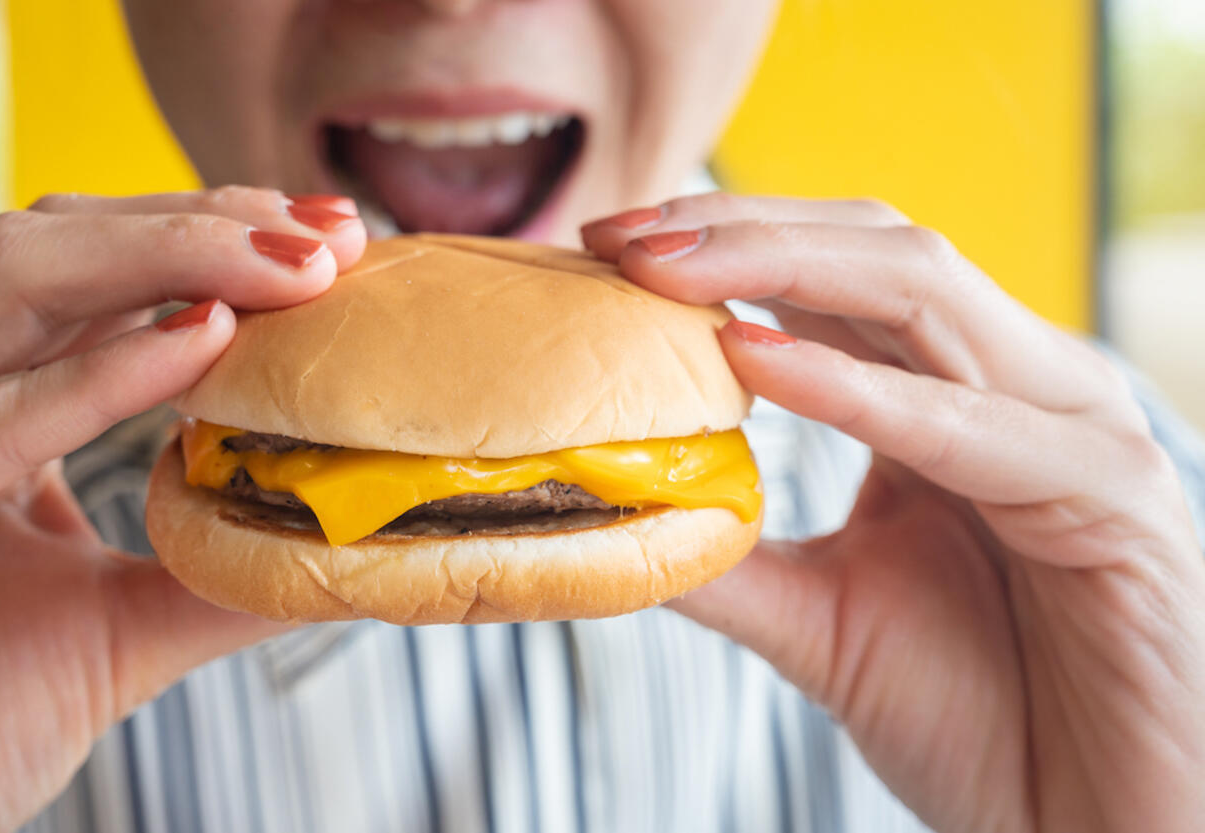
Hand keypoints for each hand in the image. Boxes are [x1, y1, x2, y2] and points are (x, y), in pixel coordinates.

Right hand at [0, 189, 365, 831]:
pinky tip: (198, 346)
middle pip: (57, 246)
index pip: (94, 273)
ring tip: (288, 267)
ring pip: (12, 284)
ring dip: (165, 260)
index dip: (213, 240)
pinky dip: (92, 379)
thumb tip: (338, 532)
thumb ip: (218, 569)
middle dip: (201, 224)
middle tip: (326, 236)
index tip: (332, 241)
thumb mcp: (123, 625)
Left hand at [583, 195, 1204, 832]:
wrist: (1088, 828)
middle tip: (614, 234)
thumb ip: (727, 554)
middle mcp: (1018, 388)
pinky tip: (751, 360)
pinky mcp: (1112, 499)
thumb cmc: (979, 716)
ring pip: (922, 296)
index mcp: (955, 399)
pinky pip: (969, 426)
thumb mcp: (819, 619)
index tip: (600, 244)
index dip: (719, 243)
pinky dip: (856, 390)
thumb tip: (609, 503)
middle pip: (874, 251)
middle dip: (735, 229)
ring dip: (779, 267)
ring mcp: (1072, 430)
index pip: (833, 275)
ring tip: (660, 268)